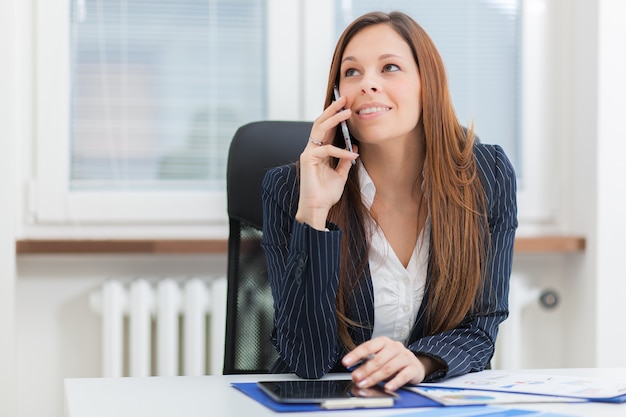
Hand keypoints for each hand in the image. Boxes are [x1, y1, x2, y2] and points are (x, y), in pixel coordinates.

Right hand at [295, 96, 358, 229]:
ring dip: (334, 119)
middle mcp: (312, 149)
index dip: (335, 116)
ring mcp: (309, 153)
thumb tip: (354, 148)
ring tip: (347, 112)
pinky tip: (351, 155)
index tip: (346, 106)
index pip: (327, 128)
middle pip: (321, 122)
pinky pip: (326, 149)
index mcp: (319, 151)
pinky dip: (340, 151)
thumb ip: (345, 161)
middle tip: (345, 99)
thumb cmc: (326, 194)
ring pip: (320, 129)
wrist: (316, 208)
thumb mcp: (341, 175)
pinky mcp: (308, 160)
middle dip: (332, 109)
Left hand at [341, 336, 442, 391]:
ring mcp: (405, 357)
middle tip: (355, 377)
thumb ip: (368, 363)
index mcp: (383, 342)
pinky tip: (387, 387)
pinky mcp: (413, 368)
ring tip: (365, 384)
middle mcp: (395, 347)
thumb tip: (354, 372)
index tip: (346, 362)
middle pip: (378, 359)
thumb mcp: (380, 357)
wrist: (415, 364)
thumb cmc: (394, 360)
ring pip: (388, 368)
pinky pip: (403, 376)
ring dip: (375, 377)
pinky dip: (394, 382)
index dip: (356, 354)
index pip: (368, 347)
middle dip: (365, 370)